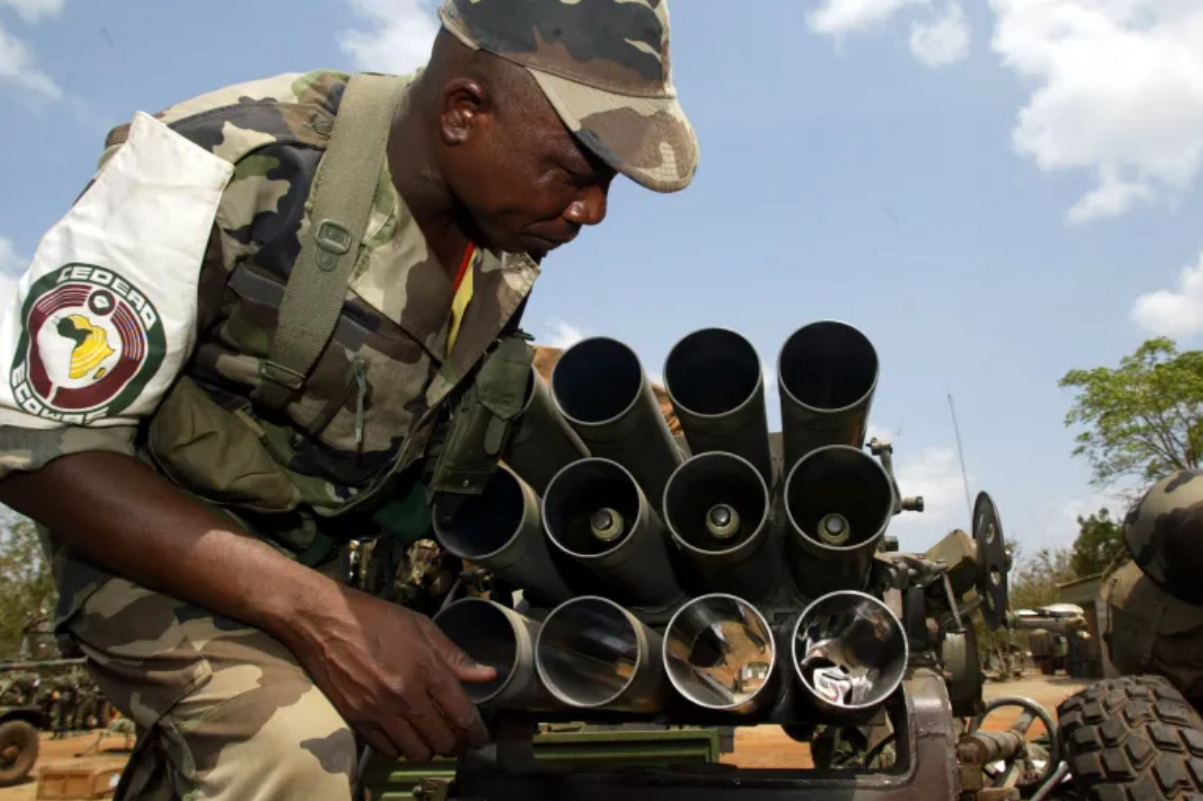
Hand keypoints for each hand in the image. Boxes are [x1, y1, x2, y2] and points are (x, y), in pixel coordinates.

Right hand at [292, 587, 496, 763]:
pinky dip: (400, 748)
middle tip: (459, 739)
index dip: (476, 731)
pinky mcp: (356, 719)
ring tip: (433, 739)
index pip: (461, 713)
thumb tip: (486, 675)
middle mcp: (404, 695)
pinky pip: (386, 750)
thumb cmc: (374, 618)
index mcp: (425, 669)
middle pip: (441, 739)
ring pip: (416, 751)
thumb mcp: (421, 626)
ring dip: (430, 749)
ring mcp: (379, 711)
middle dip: (456, 744)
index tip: (480, 737)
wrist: (323, 620)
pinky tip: (405, 736)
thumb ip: (454, 655)